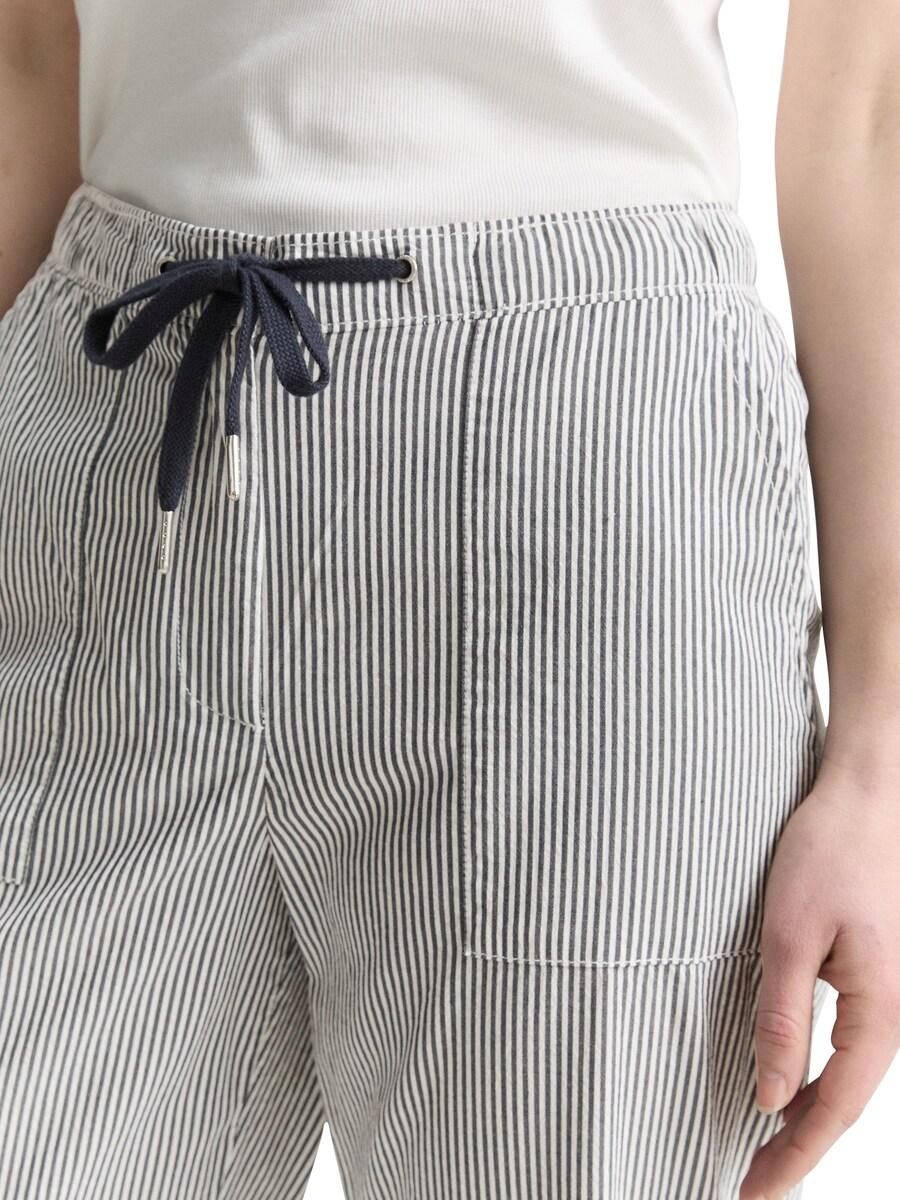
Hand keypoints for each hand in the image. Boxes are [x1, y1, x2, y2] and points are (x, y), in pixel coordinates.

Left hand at [740, 755, 899, 1198]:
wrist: (865, 796)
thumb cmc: (828, 852)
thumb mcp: (790, 935)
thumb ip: (782, 1018)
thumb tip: (768, 1097)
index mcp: (880, 1010)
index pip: (832, 1107)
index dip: (793, 1156)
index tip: (754, 1194)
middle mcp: (891, 1012)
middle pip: (841, 1101)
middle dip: (796, 1148)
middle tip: (749, 1187)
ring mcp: (884, 996)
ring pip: (844, 1076)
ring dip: (805, 1116)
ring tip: (762, 1152)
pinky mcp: (869, 975)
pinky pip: (846, 1045)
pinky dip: (814, 1076)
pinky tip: (786, 1087)